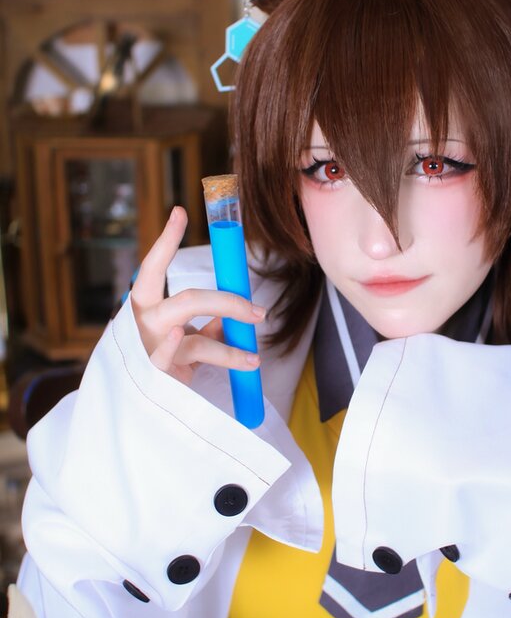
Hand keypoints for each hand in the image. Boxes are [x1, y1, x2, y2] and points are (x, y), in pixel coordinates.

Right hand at [129, 206, 264, 385]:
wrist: (145, 407)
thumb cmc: (168, 364)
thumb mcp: (189, 338)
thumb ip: (209, 323)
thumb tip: (241, 312)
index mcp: (146, 305)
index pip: (153, 267)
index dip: (166, 240)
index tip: (180, 211)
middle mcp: (145, 321)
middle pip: (189, 300)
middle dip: (228, 302)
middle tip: (259, 312)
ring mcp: (150, 346)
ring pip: (196, 335)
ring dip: (231, 346)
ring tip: (255, 357)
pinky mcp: (160, 373)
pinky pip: (185, 360)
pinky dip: (218, 354)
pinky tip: (243, 358)